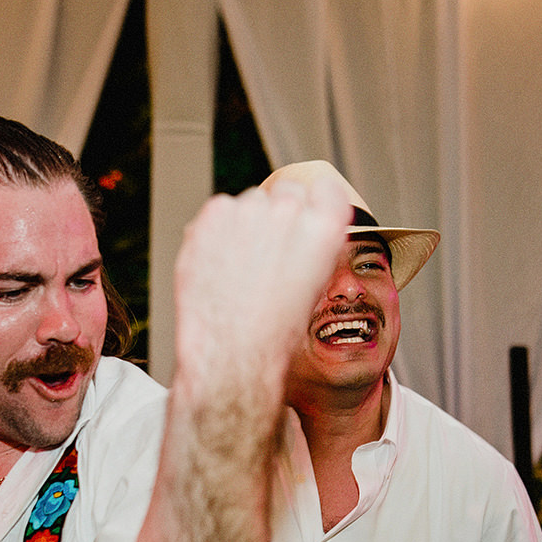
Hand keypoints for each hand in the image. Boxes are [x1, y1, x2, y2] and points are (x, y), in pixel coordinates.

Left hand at [171, 175, 352, 392]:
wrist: (234, 352)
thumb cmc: (275, 331)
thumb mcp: (315, 285)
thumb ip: (315, 246)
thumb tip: (306, 230)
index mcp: (324, 227)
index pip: (326, 190)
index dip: (315, 205)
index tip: (306, 218)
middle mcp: (289, 210)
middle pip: (286, 192)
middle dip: (279, 214)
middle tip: (268, 253)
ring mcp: (249, 209)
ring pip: (250, 203)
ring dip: (247, 224)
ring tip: (241, 267)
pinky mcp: (214, 215)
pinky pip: (220, 213)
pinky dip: (218, 232)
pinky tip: (221, 265)